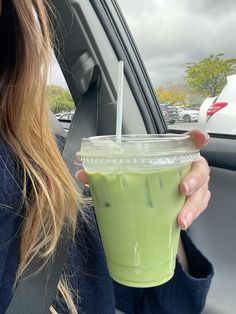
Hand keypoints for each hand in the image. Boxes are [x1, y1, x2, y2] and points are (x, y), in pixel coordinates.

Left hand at [76, 129, 210, 229]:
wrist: (153, 200)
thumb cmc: (142, 182)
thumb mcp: (127, 175)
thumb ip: (106, 173)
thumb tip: (83, 174)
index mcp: (171, 156)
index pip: (188, 142)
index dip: (197, 138)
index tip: (200, 138)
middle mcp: (185, 168)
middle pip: (200, 169)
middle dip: (195, 179)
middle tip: (183, 189)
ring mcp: (193, 186)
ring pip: (202, 192)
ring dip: (193, 205)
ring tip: (180, 219)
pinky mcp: (193, 203)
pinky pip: (199, 208)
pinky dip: (193, 216)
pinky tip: (181, 224)